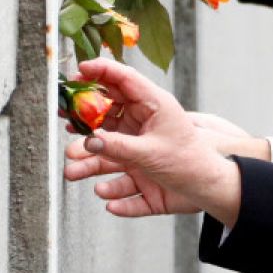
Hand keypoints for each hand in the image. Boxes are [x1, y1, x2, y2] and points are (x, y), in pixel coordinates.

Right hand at [61, 59, 241, 225]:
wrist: (209, 188)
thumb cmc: (190, 161)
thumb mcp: (152, 152)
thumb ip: (119, 147)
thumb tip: (88, 141)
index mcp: (152, 107)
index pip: (124, 81)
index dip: (102, 71)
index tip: (78, 70)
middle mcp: (142, 124)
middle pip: (107, 114)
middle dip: (83, 118)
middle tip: (62, 116)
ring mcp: (138, 148)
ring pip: (106, 150)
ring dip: (88, 160)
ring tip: (72, 169)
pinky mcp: (137, 173)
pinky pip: (120, 182)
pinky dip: (114, 193)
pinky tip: (110, 203)